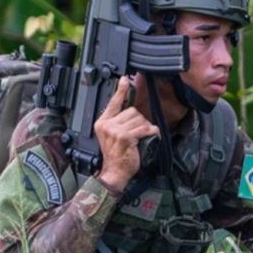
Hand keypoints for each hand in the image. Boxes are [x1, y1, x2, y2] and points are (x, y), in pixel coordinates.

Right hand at [94, 75, 159, 192]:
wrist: (114, 173)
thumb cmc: (116, 156)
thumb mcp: (112, 137)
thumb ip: (118, 122)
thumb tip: (132, 111)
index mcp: (102, 123)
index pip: (113, 103)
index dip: (120, 90)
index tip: (124, 79)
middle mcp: (107, 125)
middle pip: (131, 111)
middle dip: (139, 121)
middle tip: (138, 133)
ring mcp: (114, 130)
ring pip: (139, 119)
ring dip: (145, 127)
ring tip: (141, 138)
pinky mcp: (124, 136)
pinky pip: (143, 128)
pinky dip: (150, 132)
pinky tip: (149, 136)